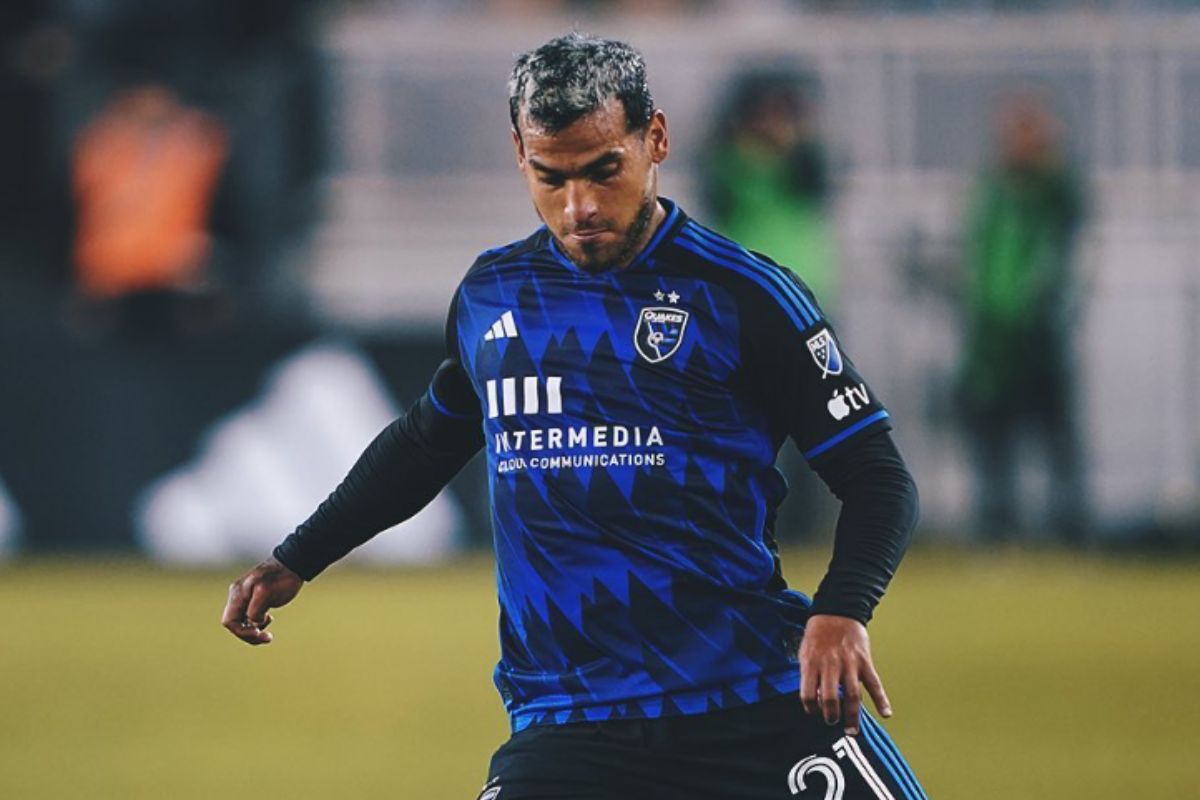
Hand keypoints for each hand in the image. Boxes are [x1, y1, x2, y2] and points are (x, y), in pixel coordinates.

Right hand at [221, 556, 303, 644]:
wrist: (293, 565)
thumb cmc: (282, 577)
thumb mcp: (267, 593)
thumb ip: (255, 610)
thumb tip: (252, 623)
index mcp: (238, 594)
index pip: (229, 621)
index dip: (241, 632)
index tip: (258, 633)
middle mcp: (238, 596)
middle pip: (234, 624)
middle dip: (248, 634)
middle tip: (267, 638)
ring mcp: (245, 597)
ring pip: (242, 622)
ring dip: (253, 630)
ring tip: (268, 632)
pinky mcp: (254, 599)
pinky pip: (249, 617)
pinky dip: (257, 623)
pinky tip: (268, 619)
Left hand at [798, 614, 891, 735]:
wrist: (837, 611)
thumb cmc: (818, 634)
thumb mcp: (805, 651)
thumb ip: (808, 674)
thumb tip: (813, 698)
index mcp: (811, 663)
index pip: (808, 694)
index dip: (810, 708)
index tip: (813, 712)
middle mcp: (830, 665)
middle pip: (830, 698)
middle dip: (831, 715)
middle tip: (831, 723)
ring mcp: (849, 664)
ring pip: (852, 695)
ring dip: (852, 716)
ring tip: (851, 731)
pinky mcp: (864, 661)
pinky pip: (874, 683)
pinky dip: (881, 699)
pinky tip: (886, 713)